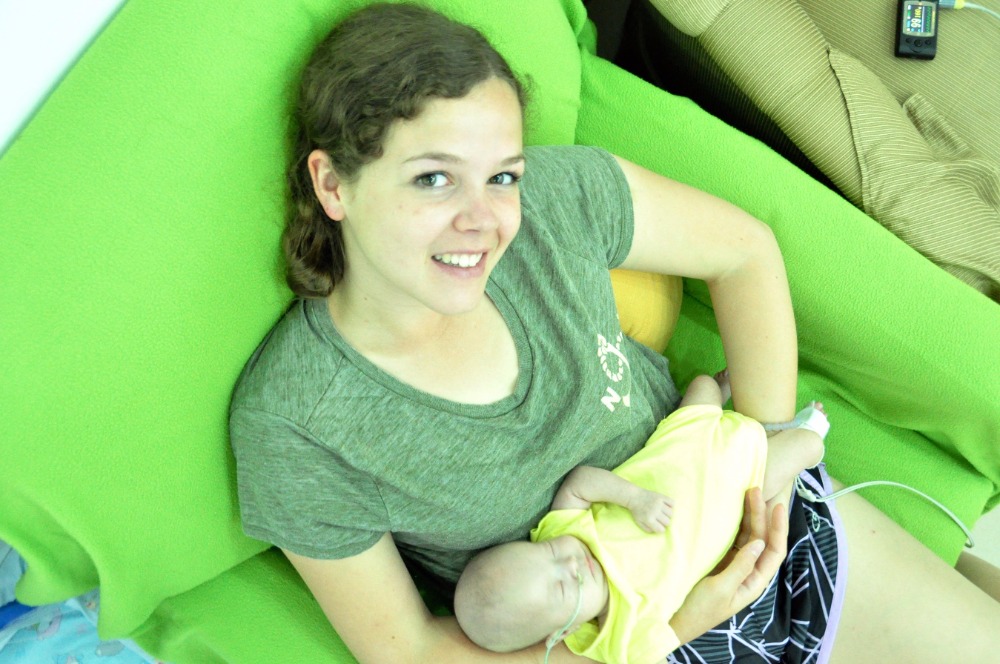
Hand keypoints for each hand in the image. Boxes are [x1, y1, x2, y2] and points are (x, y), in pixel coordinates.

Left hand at [627, 488, 673, 532]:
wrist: (634, 496)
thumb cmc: (637, 511)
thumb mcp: (639, 522)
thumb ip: (647, 529)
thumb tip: (658, 531)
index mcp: (649, 519)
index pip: (661, 529)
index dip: (661, 529)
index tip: (659, 526)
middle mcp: (655, 512)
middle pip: (668, 522)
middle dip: (665, 522)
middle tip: (662, 519)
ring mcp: (658, 503)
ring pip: (671, 513)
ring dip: (669, 515)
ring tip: (664, 513)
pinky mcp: (661, 497)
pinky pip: (672, 503)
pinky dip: (672, 506)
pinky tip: (667, 507)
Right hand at [668, 487, 787, 643]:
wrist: (672, 621)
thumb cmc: (698, 610)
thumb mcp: (721, 588)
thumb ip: (741, 566)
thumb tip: (760, 543)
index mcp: (754, 581)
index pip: (775, 551)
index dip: (778, 528)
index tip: (775, 505)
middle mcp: (746, 571)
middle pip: (761, 538)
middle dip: (760, 514)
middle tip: (755, 489)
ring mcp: (731, 565)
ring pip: (746, 536)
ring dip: (747, 516)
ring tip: (746, 493)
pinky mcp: (716, 561)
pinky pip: (729, 538)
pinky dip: (732, 523)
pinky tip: (730, 510)